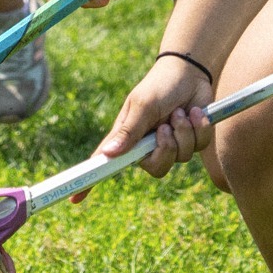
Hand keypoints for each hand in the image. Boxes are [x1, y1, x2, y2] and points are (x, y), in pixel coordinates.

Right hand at [95, 56, 214, 179]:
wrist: (190, 73)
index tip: (73, 200)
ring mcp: (171, 144)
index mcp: (128, 137)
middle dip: (166, 148)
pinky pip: (198, 146)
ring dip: (184, 131)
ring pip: (181, 157)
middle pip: (156, 168)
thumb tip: (108, 154)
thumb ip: (129, 131)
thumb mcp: (143, 105)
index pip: (106, 163)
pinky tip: (195, 112)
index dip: (90, 182)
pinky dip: (199, 127)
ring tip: (180, 111)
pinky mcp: (192, 140)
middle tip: (166, 126)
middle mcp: (148, 145)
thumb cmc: (160, 85)